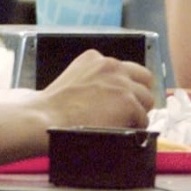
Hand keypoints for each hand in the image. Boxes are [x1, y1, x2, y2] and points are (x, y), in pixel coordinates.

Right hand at [39, 49, 156, 130]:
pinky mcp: (128, 102)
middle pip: (144, 79)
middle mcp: (112, 65)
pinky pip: (143, 119)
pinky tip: (117, 131)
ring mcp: (122, 83)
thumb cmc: (51, 110)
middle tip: (128, 113)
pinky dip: (134, 129)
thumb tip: (108, 98)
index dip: (125, 86)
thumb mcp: (72, 81)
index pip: (124, 69)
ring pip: (146, 100)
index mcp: (95, 58)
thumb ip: (93, 81)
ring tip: (119, 125)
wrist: (44, 120)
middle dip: (139, 95)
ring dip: (137, 113)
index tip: (119, 99)